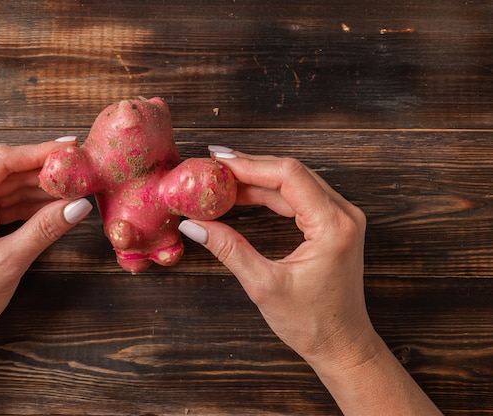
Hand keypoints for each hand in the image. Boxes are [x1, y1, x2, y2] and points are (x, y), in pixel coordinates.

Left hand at [0, 141, 92, 340]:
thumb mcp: (9, 261)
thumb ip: (45, 228)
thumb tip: (80, 205)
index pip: (0, 162)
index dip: (38, 152)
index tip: (70, 147)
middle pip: (8, 170)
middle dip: (44, 170)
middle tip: (80, 167)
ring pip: (12, 186)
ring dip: (43, 187)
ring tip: (76, 185)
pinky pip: (12, 203)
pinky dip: (35, 204)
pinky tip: (60, 203)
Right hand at [180, 148, 441, 414]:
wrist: (342, 344)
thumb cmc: (312, 322)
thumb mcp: (264, 286)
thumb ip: (229, 250)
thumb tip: (194, 225)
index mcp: (333, 226)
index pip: (289, 176)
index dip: (250, 165)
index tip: (217, 162)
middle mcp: (343, 214)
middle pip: (291, 174)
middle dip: (250, 168)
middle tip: (212, 169)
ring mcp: (341, 217)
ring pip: (294, 182)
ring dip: (258, 179)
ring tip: (221, 181)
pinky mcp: (333, 224)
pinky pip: (299, 197)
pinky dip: (269, 194)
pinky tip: (244, 196)